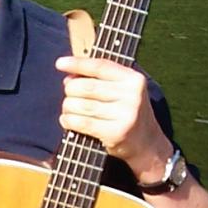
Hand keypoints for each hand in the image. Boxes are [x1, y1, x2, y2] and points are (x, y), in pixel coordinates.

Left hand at [55, 54, 171, 179]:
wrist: (147, 143)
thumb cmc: (126, 113)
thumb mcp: (122, 91)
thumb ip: (99, 80)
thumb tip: (69, 78)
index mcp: (133, 79)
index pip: (101, 66)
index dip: (78, 64)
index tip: (60, 63)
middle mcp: (132, 95)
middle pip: (87, 86)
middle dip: (70, 90)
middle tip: (69, 96)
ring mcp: (126, 114)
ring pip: (82, 105)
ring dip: (68, 107)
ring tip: (68, 109)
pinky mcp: (116, 132)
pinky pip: (83, 123)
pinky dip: (69, 120)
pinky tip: (67, 120)